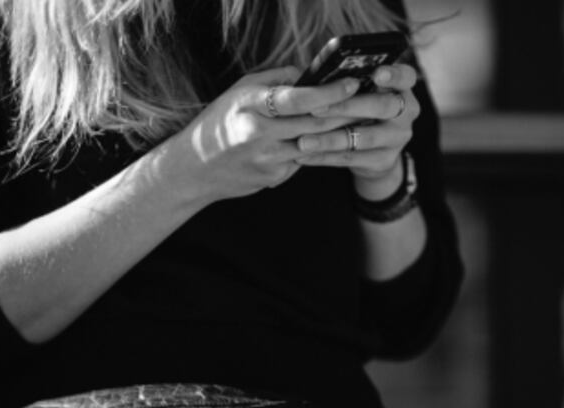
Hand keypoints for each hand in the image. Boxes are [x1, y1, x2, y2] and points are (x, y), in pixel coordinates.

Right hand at [166, 66, 360, 204]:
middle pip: (315, 125)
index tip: (352, 83)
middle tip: (368, 102)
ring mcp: (269, 160)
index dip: (330, 92)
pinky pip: (302, 160)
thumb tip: (311, 73)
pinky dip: (312, 149)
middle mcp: (260, 134)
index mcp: (251, 106)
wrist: (195, 168)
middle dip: (346, 114)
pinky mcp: (275, 178)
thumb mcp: (241, 90)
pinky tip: (318, 142)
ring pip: (314, 145)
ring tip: (354, 120)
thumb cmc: (220, 121)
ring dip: (336, 133)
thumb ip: (277, 78)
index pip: (299, 99)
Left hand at [293, 64, 420, 190]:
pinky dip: (325, 156)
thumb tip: (315, 78)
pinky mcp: (384, 160)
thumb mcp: (362, 92)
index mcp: (402, 87)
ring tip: (303, 141)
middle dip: (348, 106)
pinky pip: (352, 158)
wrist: (375, 150)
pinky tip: (304, 155)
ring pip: (365, 137)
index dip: (393, 74)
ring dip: (331, 139)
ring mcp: (397, 138)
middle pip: (382, 106)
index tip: (377, 74)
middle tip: (316, 108)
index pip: (405, 76)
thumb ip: (349, 82)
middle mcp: (406, 112)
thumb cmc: (360, 108)